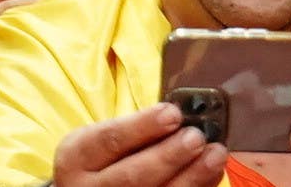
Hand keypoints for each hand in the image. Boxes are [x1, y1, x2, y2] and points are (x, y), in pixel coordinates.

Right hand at [53, 102, 227, 186]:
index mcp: (76, 158)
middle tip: (197, 137)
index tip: (173, 113)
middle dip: (169, 156)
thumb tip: (178, 117)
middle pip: (133, 176)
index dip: (142, 127)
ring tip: (215, 155)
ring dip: (191, 178)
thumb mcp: (98, 142)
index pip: (110, 140)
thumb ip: (131, 132)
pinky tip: (210, 176)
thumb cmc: (100, 162)